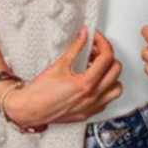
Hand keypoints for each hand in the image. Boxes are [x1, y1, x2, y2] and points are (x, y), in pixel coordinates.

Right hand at [2, 27, 122, 128]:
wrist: (30, 110)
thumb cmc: (41, 91)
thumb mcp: (59, 65)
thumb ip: (75, 47)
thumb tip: (84, 33)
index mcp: (86, 84)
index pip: (107, 57)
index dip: (103, 42)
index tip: (95, 38)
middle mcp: (92, 97)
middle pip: (116, 70)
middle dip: (107, 56)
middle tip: (94, 51)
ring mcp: (92, 107)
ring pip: (117, 88)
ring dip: (111, 76)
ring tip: (96, 68)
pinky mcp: (88, 114)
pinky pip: (107, 101)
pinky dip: (105, 89)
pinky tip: (92, 83)